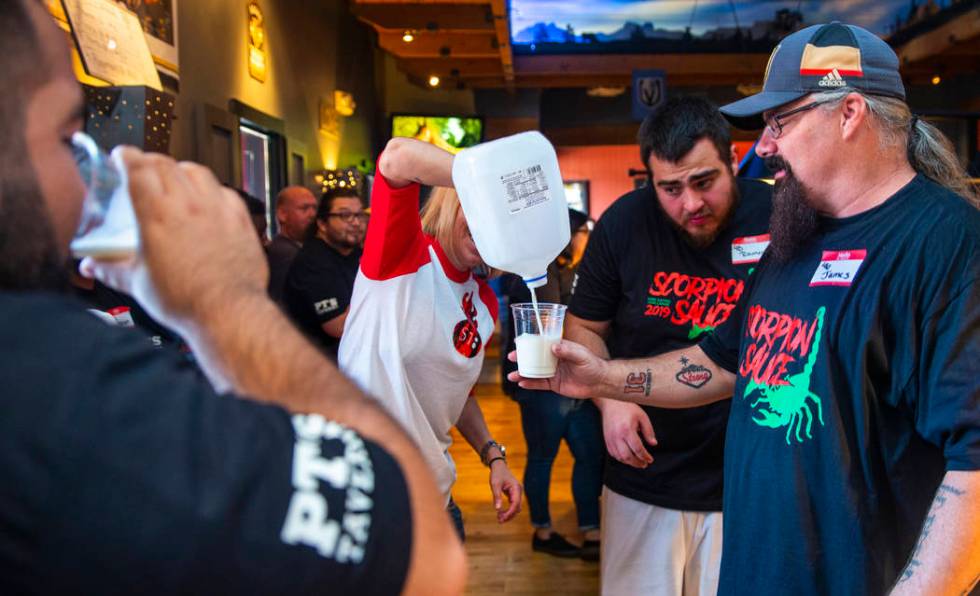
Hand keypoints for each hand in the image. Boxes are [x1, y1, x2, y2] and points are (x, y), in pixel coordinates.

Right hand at [81, 148, 266, 330]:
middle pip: (166, 164)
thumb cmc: (185, 300)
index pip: (138, 168)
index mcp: (157, 214)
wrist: (228, 312)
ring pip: (197, 172)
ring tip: (174, 178)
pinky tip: (207, 199)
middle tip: (143, 167)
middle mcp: (189, 205)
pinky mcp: (239, 219)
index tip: (121, 155)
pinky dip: (211, 188)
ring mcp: (218, 209)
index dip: (126, 156)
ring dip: (181, 169)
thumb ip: (110, 268)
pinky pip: (224, 191)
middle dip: (150, 160)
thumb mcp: (137, 283)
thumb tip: (91, 266)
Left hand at [489, 461, 521, 522]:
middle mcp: (519, 491)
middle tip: (499, 521)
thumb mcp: (495, 485)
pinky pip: (513, 505)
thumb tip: (497, 509)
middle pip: (517, 507)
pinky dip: (508, 510)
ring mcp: (517, 493)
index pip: (515, 503)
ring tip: (499, 519)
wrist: (499, 466)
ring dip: (509, 514)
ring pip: (515, 507)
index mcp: (516, 488)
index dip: (509, 512)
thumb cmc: (497, 474)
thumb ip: (497, 497)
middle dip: (509, 515)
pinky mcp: (514, 494)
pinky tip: (500, 513)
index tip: (502, 518)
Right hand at [507, 339, 607, 398]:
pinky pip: (539, 384)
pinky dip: (530, 384)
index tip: (518, 341)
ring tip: (512, 375)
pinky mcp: (554, 384)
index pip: (541, 344)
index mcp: (558, 349)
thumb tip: (554, 347)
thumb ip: (568, 350)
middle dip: (521, 358)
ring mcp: (552, 372)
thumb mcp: (581, 355)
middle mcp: (553, 360)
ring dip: (522, 373)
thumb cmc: (592, 364)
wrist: (599, 382)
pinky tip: (522, 383)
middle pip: (533, 358)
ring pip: (534, 372)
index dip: (529, 342)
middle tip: (511, 357)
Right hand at [598, 400, 657, 467]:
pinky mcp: (607, 440)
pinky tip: (628, 458)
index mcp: (627, 430)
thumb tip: (653, 444)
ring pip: (619, 457)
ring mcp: (610, 439)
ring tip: (637, 462)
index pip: (637, 449)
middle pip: (627, 456)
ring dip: (629, 463)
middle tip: (644, 464)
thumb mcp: (642, 416)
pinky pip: (613, 454)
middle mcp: (617, 436)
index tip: (650, 459)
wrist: (611, 403)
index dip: (645, 456)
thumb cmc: (627, 408)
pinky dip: (621, 458)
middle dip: (637, 463)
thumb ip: (648, 431)